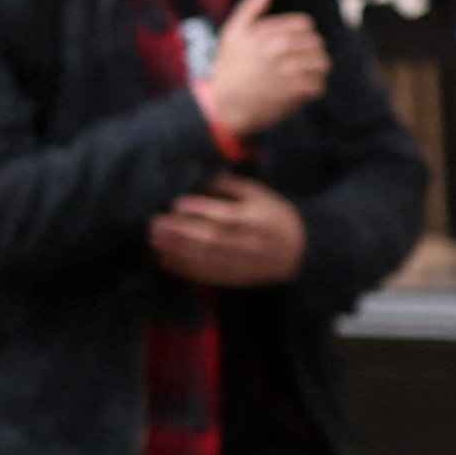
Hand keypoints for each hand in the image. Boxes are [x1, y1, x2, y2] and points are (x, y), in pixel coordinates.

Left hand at [148, 178, 308, 287]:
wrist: (301, 252)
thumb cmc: (277, 218)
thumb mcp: (263, 196)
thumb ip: (234, 187)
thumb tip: (204, 176)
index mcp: (256, 219)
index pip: (225, 215)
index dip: (200, 210)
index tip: (176, 203)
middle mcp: (248, 243)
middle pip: (210, 238)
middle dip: (180, 231)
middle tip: (155, 222)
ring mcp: (241, 263)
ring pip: (205, 258)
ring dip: (176, 250)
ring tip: (154, 240)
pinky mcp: (235, 277)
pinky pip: (207, 275)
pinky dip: (184, 269)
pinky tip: (165, 260)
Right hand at [197, 0, 327, 145]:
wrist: (223, 104)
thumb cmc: (228, 68)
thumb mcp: (232, 33)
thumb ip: (251, 7)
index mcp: (270, 33)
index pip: (305, 25)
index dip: (300, 34)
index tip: (289, 46)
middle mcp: (282, 50)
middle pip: (316, 43)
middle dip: (310, 52)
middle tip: (298, 62)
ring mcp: (289, 71)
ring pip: (321, 63)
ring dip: (315, 69)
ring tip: (303, 75)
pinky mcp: (294, 92)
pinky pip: (318, 85)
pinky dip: (313, 89)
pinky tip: (300, 90)